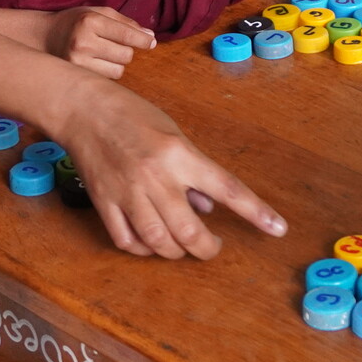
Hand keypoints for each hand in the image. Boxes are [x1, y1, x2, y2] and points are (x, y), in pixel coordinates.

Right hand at [46, 5, 154, 79]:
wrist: (42, 37)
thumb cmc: (75, 22)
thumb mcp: (98, 13)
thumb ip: (125, 23)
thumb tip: (150, 37)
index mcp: (90, 21)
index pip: (126, 34)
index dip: (143, 40)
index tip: (151, 43)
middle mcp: (83, 42)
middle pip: (126, 55)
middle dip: (126, 50)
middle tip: (113, 44)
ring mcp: (78, 62)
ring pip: (118, 71)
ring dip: (117, 63)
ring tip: (102, 54)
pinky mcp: (76, 76)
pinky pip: (107, 80)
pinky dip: (107, 72)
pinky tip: (95, 63)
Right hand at [51, 78, 286, 258]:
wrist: (84, 109)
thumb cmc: (132, 114)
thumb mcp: (173, 133)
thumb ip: (192, 172)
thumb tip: (205, 208)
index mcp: (179, 153)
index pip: (227, 189)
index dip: (255, 212)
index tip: (277, 229)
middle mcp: (155, 176)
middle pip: (190, 231)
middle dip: (207, 248)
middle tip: (212, 247)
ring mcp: (127, 192)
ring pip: (159, 242)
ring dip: (176, 252)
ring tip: (182, 246)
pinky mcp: (104, 203)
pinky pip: (127, 241)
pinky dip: (143, 249)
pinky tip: (150, 243)